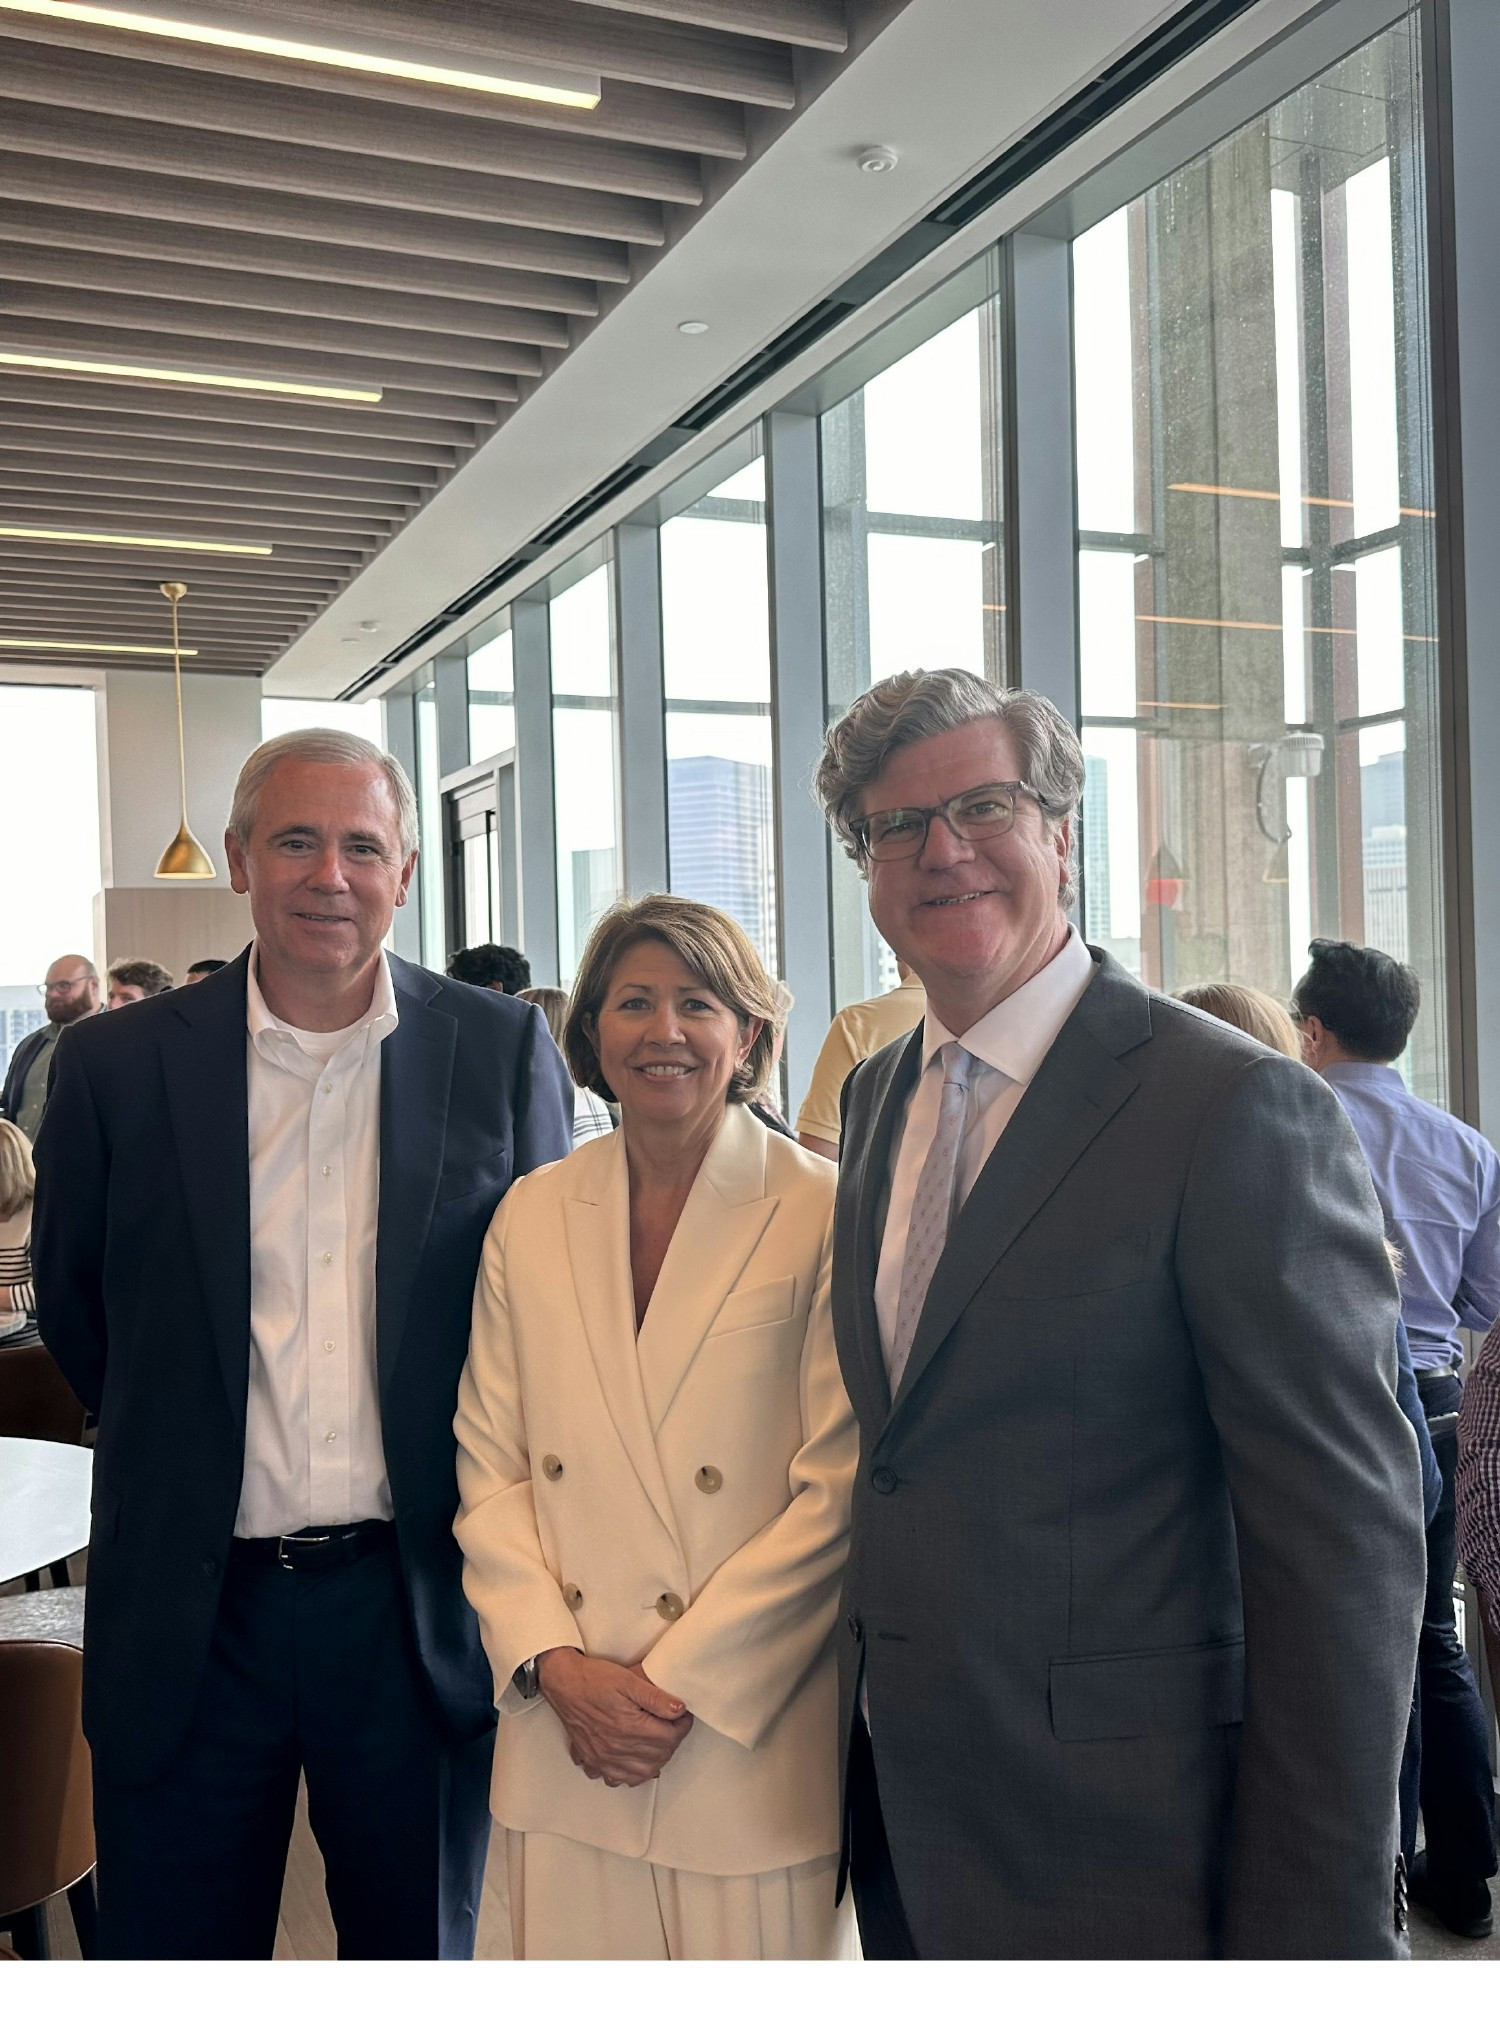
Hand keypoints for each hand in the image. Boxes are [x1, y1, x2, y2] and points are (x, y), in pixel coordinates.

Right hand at [537, 1649, 692, 1787]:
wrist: (563, 1683)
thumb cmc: (593, 1679)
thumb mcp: (628, 1680)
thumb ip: (656, 1697)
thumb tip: (679, 1710)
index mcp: (629, 1728)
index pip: (669, 1738)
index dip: (682, 1726)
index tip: (683, 1716)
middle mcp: (617, 1748)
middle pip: (659, 1757)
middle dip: (671, 1742)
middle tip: (672, 1726)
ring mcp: (604, 1758)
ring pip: (642, 1773)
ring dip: (655, 1760)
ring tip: (657, 1742)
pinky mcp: (592, 1760)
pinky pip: (616, 1779)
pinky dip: (630, 1774)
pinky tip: (633, 1760)